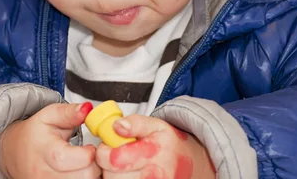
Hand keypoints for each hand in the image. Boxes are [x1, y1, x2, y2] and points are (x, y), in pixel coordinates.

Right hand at [0, 102, 100, 178]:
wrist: (14, 153)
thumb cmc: (34, 134)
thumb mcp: (50, 115)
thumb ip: (70, 112)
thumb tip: (87, 108)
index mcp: (47, 152)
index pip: (80, 159)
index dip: (91, 153)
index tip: (90, 146)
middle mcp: (46, 175)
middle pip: (86, 177)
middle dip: (94, 165)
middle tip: (90, 156)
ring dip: (90, 175)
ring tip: (84, 164)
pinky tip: (79, 171)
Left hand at [95, 115, 216, 178]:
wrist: (193, 165)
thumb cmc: (171, 146)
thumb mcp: (157, 125)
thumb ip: (135, 123)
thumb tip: (117, 126)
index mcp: (153, 154)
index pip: (114, 159)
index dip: (103, 152)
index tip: (107, 147)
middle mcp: (153, 176)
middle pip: (112, 177)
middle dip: (107, 167)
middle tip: (116, 159)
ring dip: (114, 176)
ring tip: (124, 168)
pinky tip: (128, 175)